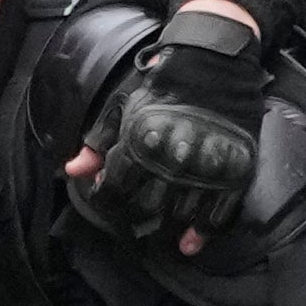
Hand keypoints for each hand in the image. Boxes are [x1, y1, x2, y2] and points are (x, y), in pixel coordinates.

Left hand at [71, 7, 268, 248]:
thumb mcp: (123, 105)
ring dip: (164, 227)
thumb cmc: (163, 84)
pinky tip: (188, 243)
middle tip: (132, 220)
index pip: (114, 190)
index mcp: (141, 144)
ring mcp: (206, 168)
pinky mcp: (234, 171)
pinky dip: (201, 234)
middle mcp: (173, 160)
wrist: (214, 61)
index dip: (106, 200)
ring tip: (156, 227)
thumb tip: (71, 171)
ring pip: (179, 217)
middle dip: (133, 219)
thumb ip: (98, 141)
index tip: (107, 199)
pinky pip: (217, 215)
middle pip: (145, 210)